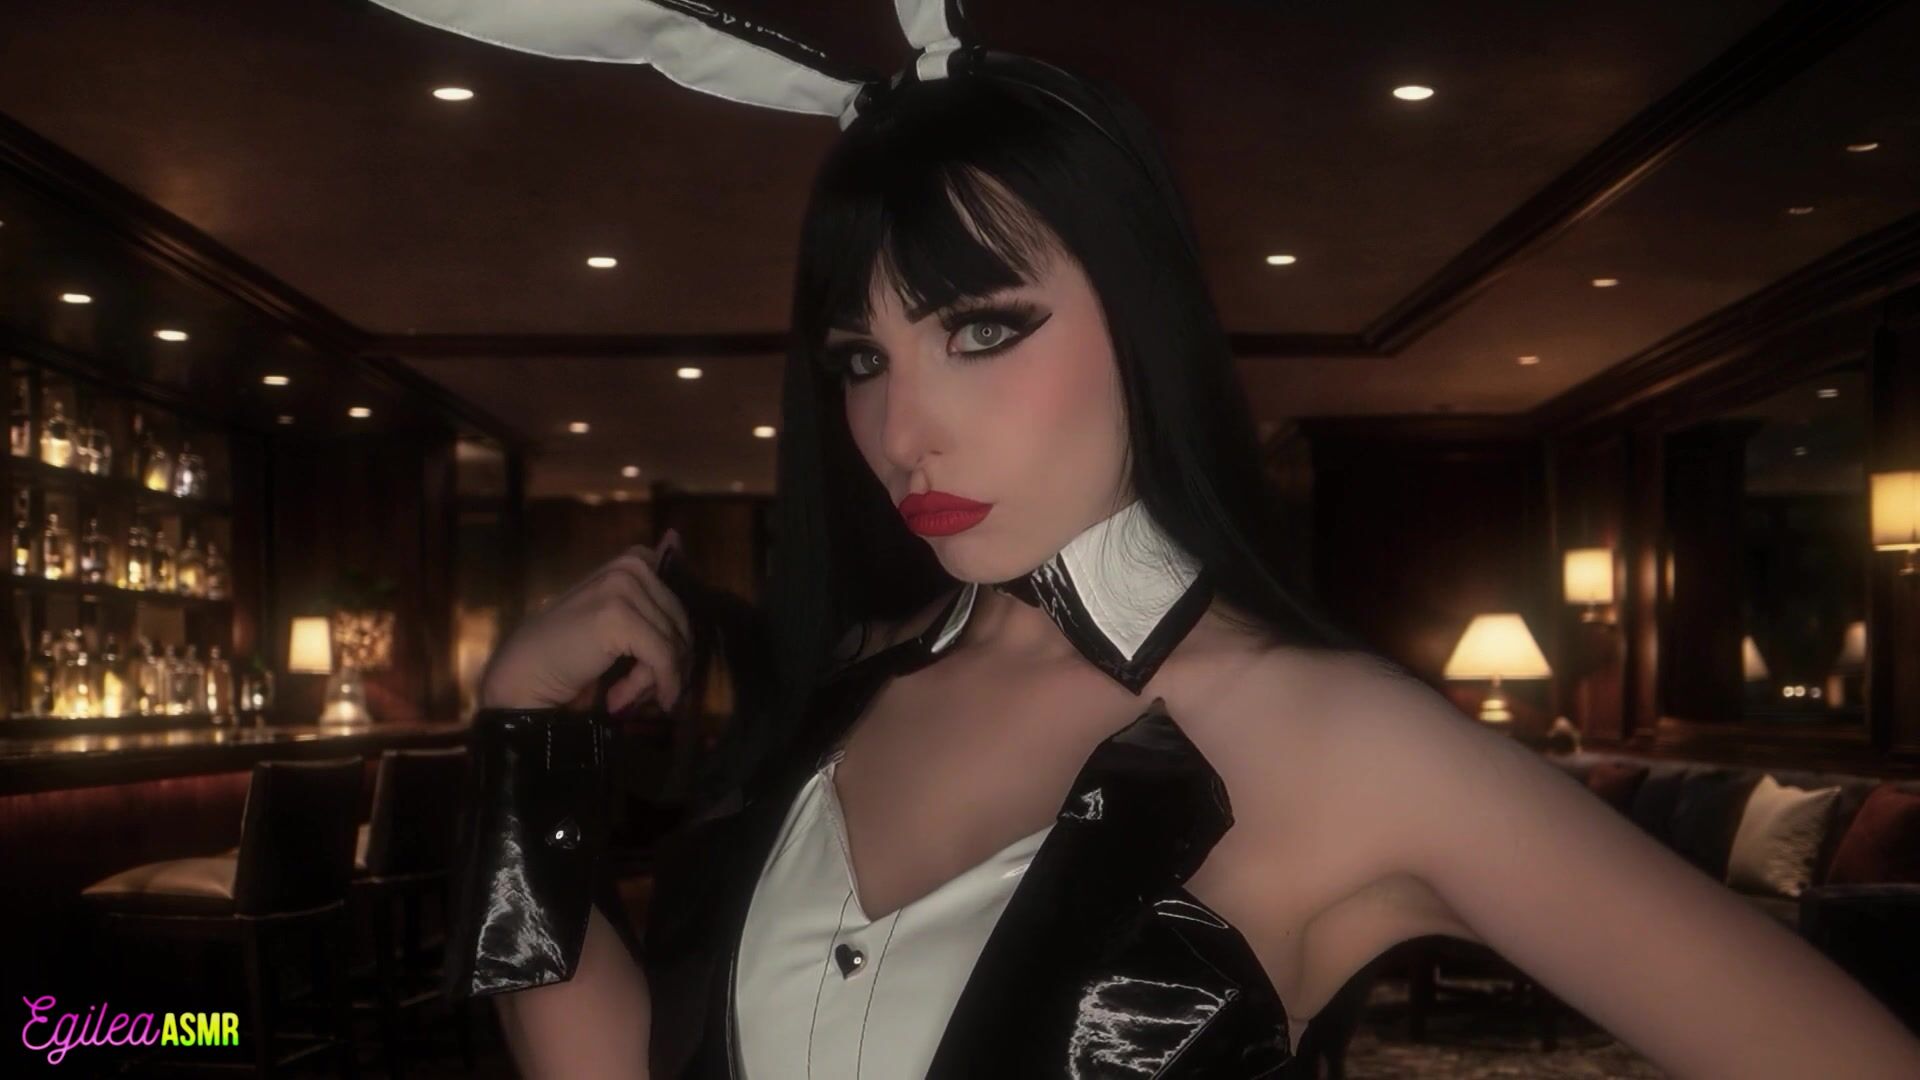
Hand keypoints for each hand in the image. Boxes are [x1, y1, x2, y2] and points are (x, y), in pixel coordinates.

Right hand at [479, 529, 692, 713]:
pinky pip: (662, 658)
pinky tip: (620, 700)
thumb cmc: (567, 654)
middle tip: (635, 691)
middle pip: (679, 624)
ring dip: (651, 681)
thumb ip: (650, 601)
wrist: (523, 676)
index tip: (663, 667)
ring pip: (672, 644)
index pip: (680, 593)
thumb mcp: (615, 623)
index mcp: (630, 562)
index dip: (677, 635)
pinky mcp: (619, 617)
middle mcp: (630, 567)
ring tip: (619, 695)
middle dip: (665, 665)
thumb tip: (679, 542)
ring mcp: (623, 588)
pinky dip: (654, 685)